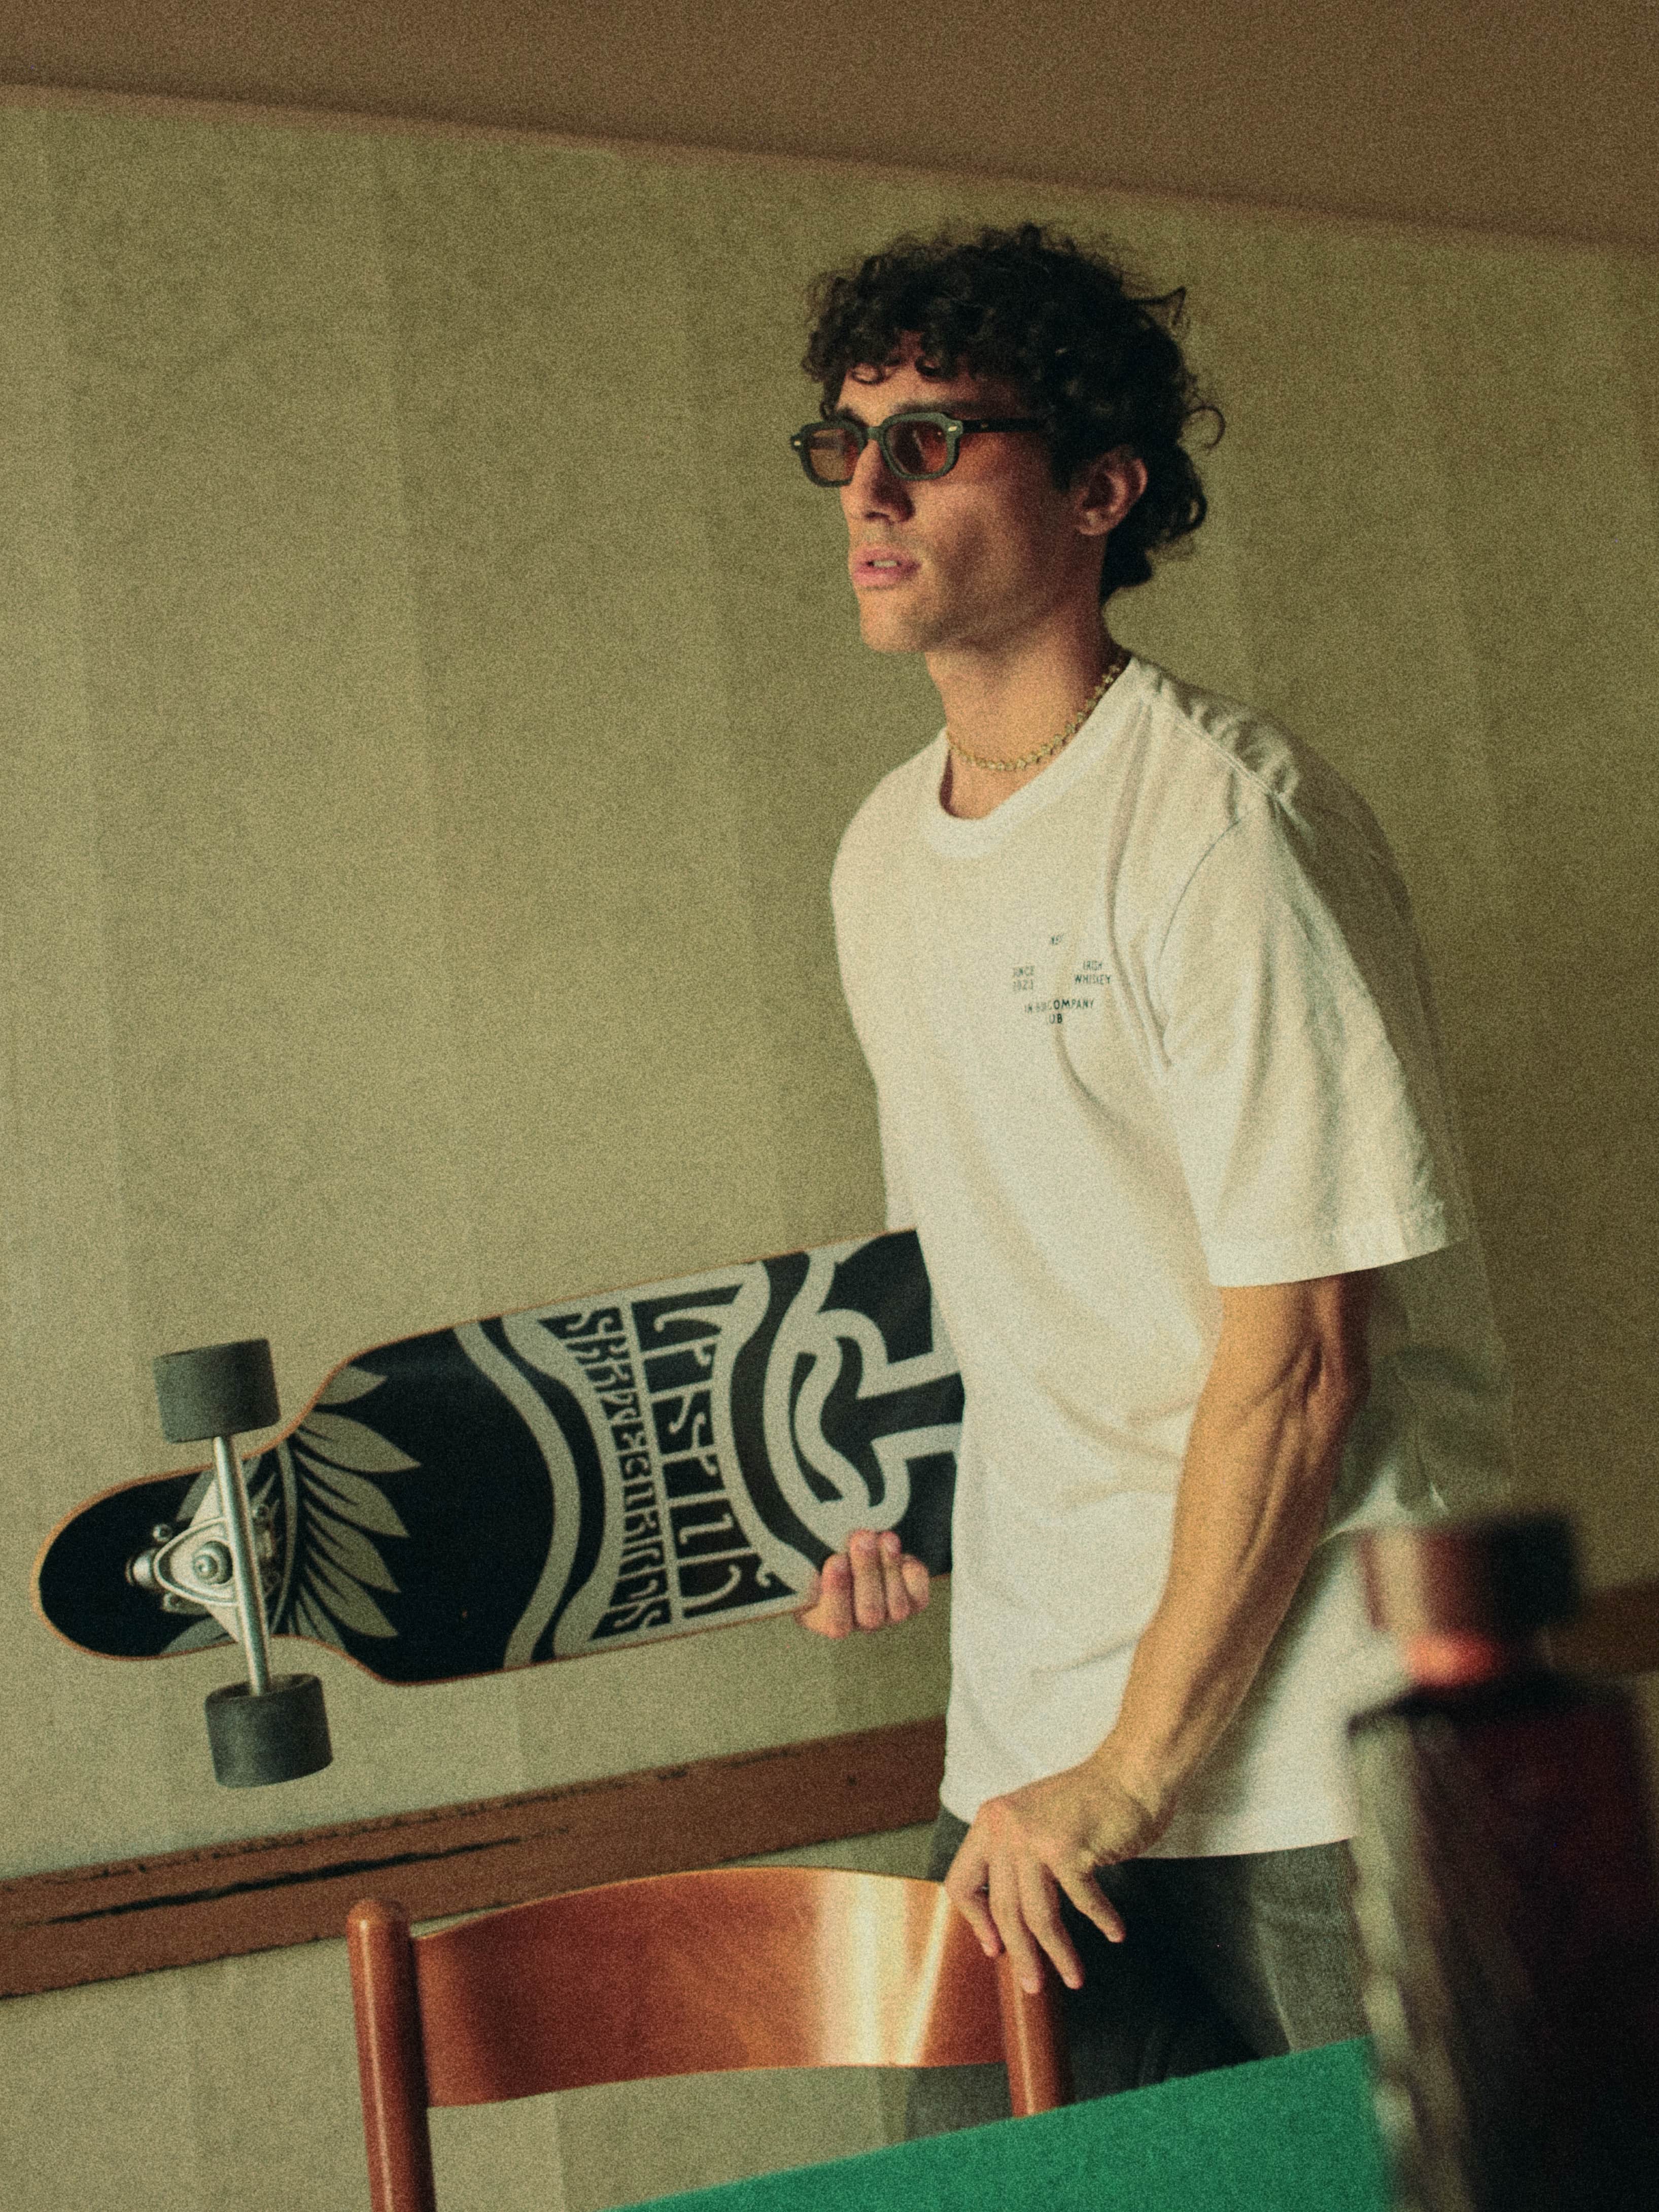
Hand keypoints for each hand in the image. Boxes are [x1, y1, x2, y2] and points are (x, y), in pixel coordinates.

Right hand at [793, 1527, 929, 1637]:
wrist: (854, 1543)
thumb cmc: (819, 1544)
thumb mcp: (803, 1546)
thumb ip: (798, 1542)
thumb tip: (768, 1515)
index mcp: (824, 1618)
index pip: (836, 1622)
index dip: (837, 1594)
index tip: (834, 1560)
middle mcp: (858, 1623)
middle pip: (869, 1613)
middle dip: (867, 1572)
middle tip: (860, 1537)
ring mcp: (888, 1615)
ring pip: (897, 1608)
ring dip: (890, 1568)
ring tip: (883, 1537)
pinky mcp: (912, 1602)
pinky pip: (920, 1597)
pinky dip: (911, 1573)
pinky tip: (897, 1549)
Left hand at [944, 1757, 1170, 1993]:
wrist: (1130, 1772)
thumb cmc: (1087, 1803)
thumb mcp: (1033, 1821)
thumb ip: (1014, 1858)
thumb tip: (1002, 1922)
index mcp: (990, 1821)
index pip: (960, 1881)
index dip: (975, 1920)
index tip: (994, 1947)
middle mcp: (1006, 1827)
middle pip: (1002, 1908)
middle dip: (1021, 1954)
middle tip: (1034, 1985)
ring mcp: (1036, 1837)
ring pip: (1037, 1916)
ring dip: (1058, 1954)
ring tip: (1073, 1977)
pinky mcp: (1070, 1848)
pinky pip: (1082, 1902)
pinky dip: (1101, 1921)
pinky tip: (1114, 1932)